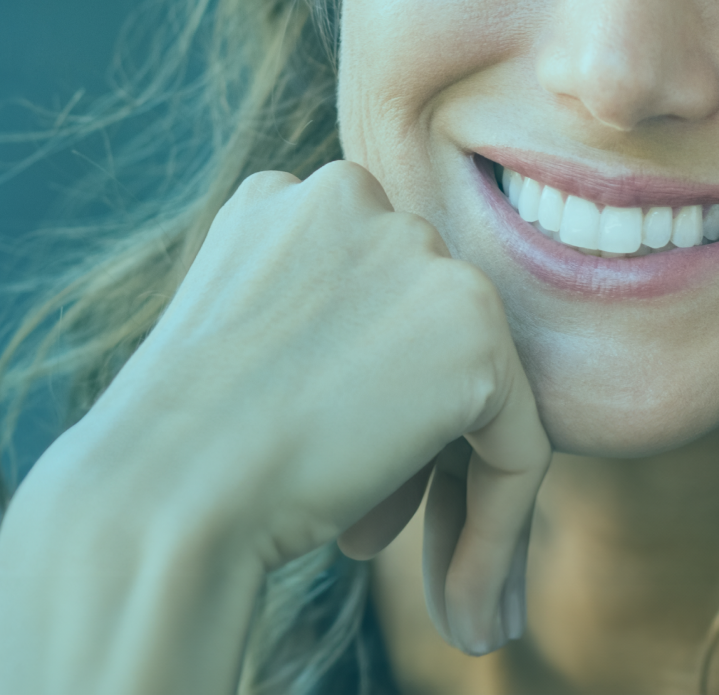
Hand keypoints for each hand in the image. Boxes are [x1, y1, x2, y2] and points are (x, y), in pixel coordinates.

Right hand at [120, 160, 550, 654]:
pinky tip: (464, 607)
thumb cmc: (179, 440)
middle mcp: (355, 197)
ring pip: (471, 379)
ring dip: (447, 477)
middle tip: (370, 528)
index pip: (364, 289)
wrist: (163, 490)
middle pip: (418, 327)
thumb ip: (317, 317)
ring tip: (417, 574)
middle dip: (402, 427)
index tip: (334, 468)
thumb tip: (386, 373)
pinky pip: (515, 440)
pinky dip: (496, 526)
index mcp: (288, 197)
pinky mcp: (473, 326)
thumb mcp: (240, 338)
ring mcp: (416, 252)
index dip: (356, 386)